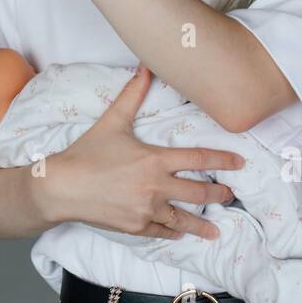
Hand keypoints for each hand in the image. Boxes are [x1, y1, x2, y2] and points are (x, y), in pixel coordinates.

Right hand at [38, 66, 243, 239]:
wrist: (61, 187)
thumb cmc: (86, 153)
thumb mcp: (112, 121)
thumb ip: (131, 95)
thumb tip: (144, 68)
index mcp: (155, 160)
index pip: (199, 159)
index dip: (223, 160)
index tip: (239, 163)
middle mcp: (156, 187)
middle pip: (198, 192)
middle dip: (218, 193)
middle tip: (230, 194)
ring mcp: (146, 210)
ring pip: (183, 218)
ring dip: (202, 223)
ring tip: (216, 228)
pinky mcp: (135, 226)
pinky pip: (162, 231)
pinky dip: (174, 232)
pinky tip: (181, 234)